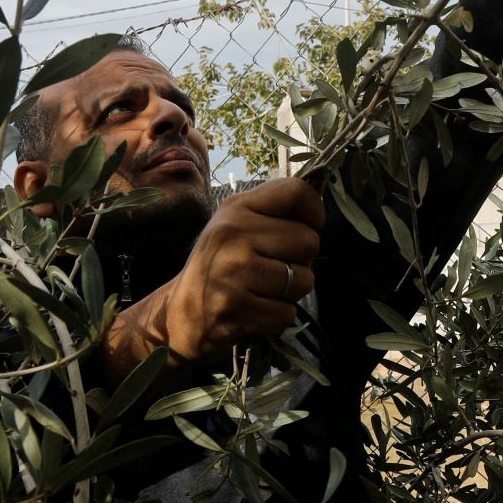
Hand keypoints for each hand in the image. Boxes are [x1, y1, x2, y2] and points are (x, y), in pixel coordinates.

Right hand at [108, 177, 323, 375]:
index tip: (305, 226)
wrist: (180, 314)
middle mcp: (232, 235)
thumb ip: (279, 208)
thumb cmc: (220, 264)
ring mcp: (232, 273)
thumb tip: (322, 185)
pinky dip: (277, 317)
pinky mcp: (235, 309)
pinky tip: (255, 310)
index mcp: (236, 208)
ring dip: (291, 292)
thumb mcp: (239, 225)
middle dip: (302, 261)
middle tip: (274, 268)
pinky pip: (287, 313)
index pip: (298, 192)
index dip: (314, 212)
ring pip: (304, 280)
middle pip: (309, 241)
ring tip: (264, 290)